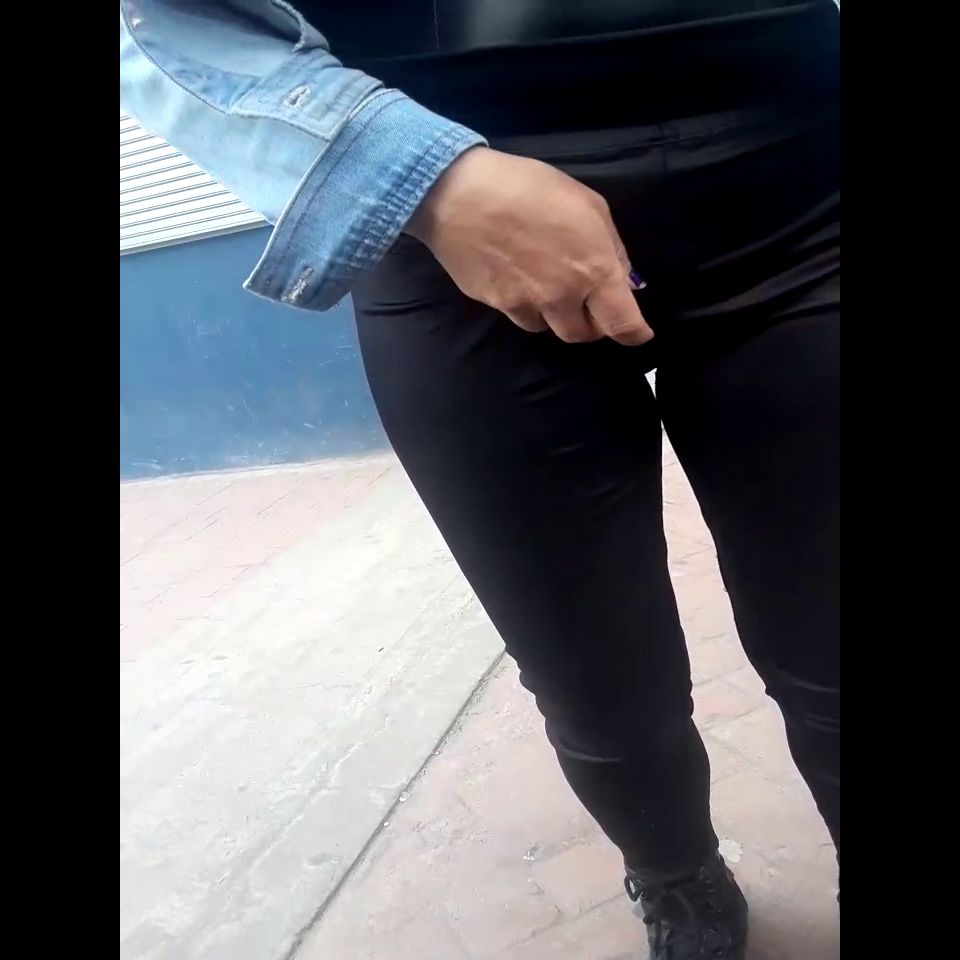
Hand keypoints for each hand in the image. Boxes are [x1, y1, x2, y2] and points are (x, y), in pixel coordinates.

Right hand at [405, 147, 652, 345]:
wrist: (460, 194)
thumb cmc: (529, 186)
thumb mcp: (587, 203)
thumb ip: (610, 246)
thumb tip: (623, 278)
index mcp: (593, 270)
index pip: (623, 324)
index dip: (635, 334)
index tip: (638, 332)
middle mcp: (561, 297)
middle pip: (583, 335)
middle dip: (592, 324)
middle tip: (590, 304)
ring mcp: (525, 306)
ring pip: (549, 328)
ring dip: (557, 315)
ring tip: (549, 286)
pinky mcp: (496, 306)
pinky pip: (519, 315)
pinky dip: (527, 306)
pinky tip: (519, 278)